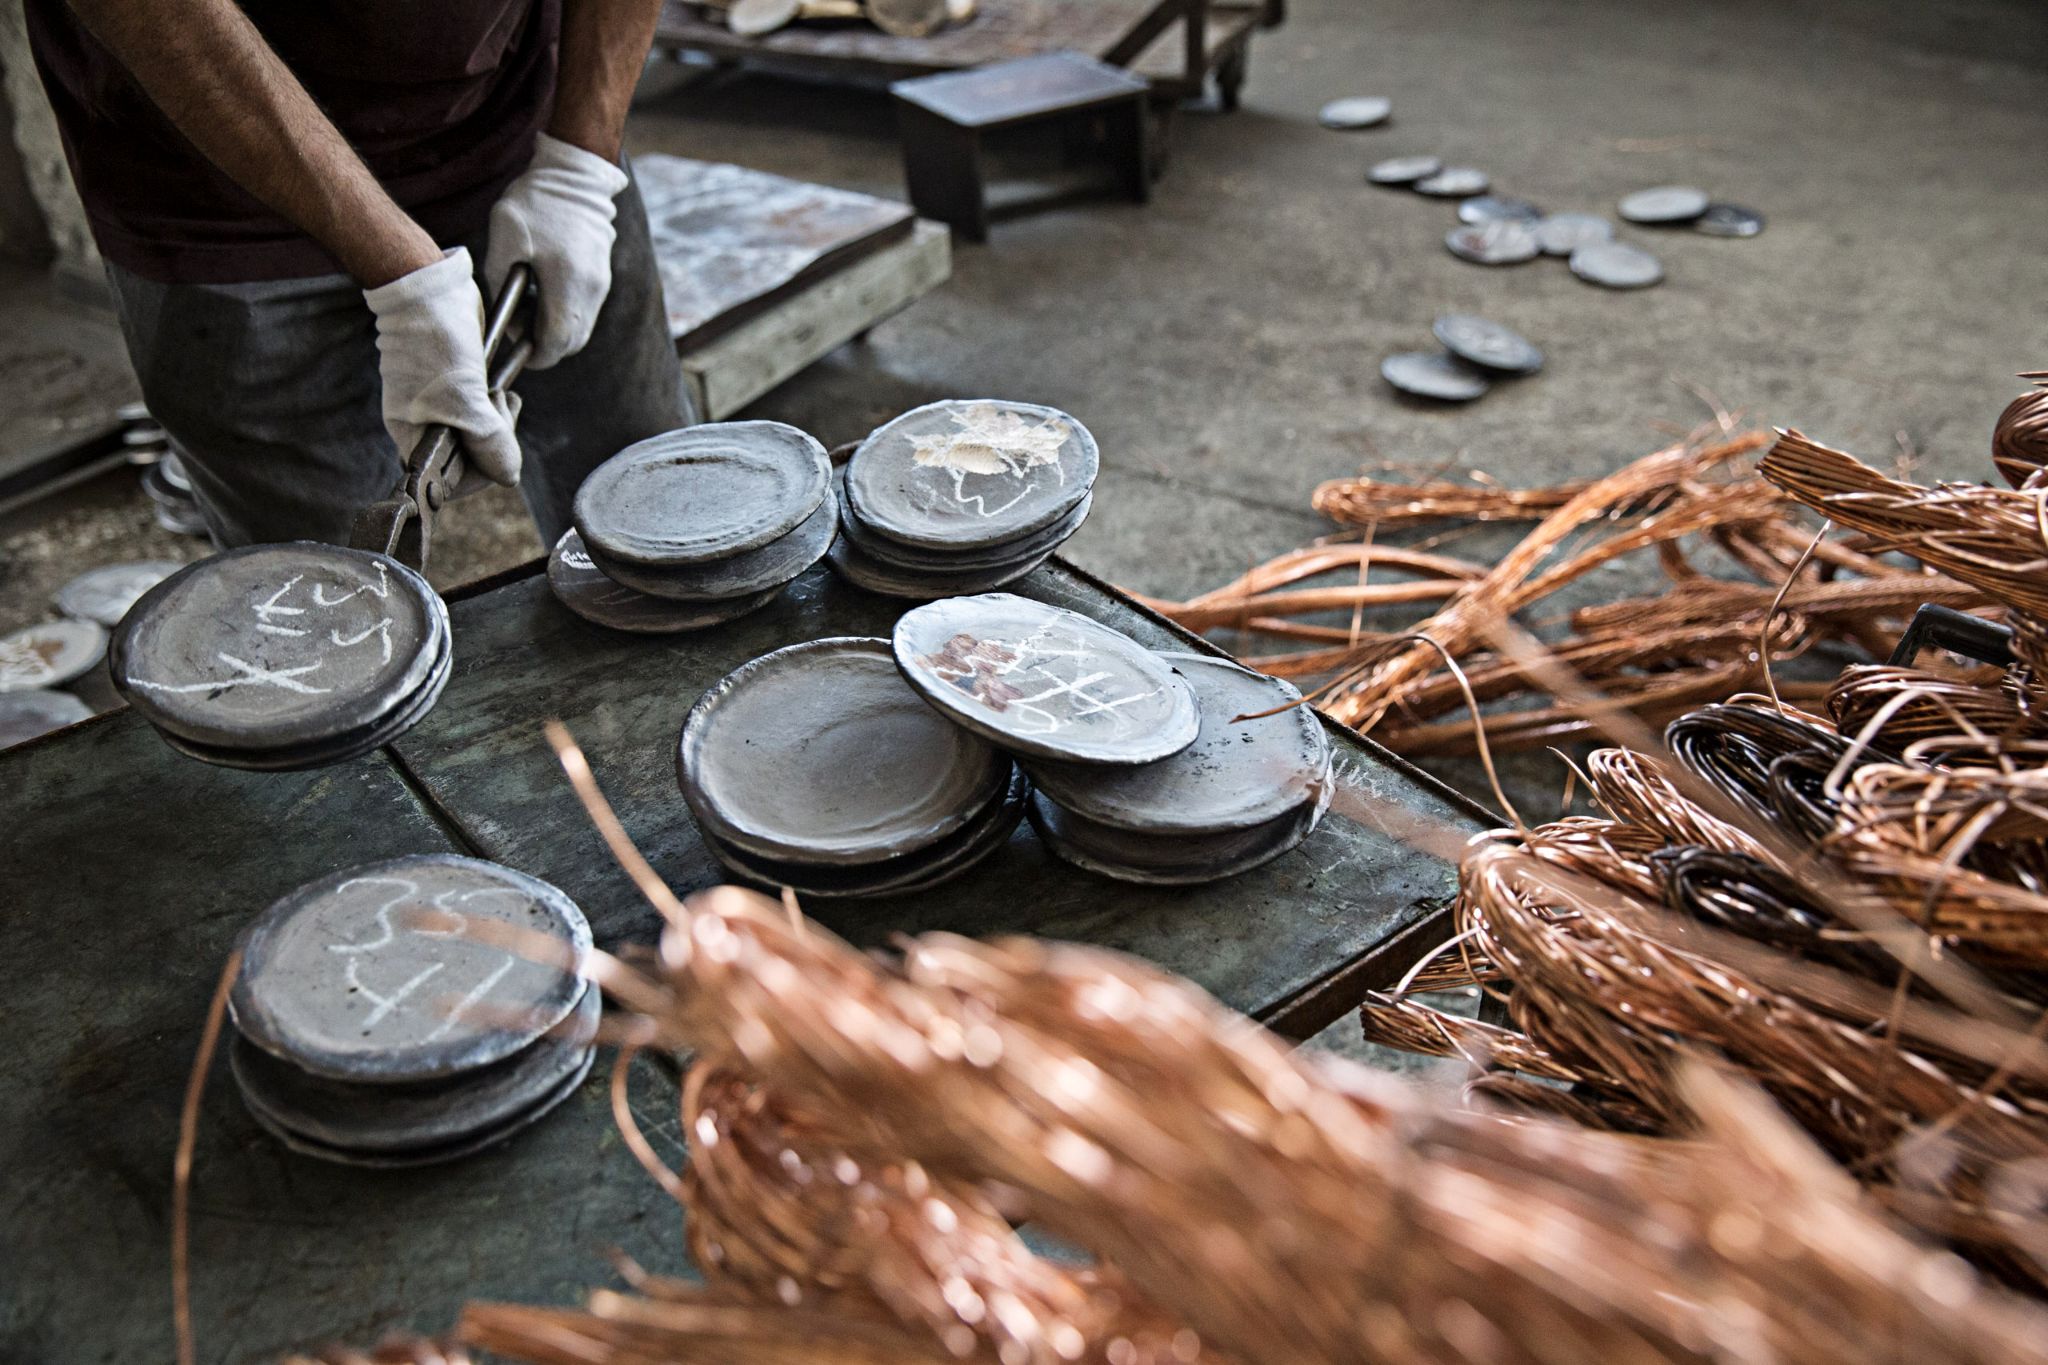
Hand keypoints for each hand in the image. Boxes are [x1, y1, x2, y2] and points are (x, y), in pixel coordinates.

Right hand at [362, 247, 521, 485]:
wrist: (432, 291)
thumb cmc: (436, 342)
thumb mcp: (464, 398)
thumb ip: (487, 442)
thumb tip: (508, 476)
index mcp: (414, 438)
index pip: (452, 484)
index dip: (483, 472)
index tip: (497, 445)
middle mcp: (426, 429)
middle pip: (473, 463)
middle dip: (497, 442)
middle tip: (499, 408)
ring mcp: (443, 409)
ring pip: (484, 439)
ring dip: (502, 423)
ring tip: (500, 395)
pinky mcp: (460, 391)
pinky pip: (485, 415)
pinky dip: (499, 407)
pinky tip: (504, 391)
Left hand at [484, 133, 629, 369]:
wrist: (575, 175)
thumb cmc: (536, 204)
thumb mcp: (503, 238)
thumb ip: (498, 281)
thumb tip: (505, 315)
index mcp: (566, 284)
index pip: (556, 342)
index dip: (535, 355)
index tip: (516, 350)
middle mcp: (590, 290)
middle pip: (571, 342)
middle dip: (545, 345)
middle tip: (519, 329)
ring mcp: (600, 284)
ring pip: (581, 328)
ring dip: (556, 328)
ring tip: (530, 306)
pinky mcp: (602, 275)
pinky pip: (585, 309)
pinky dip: (566, 312)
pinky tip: (546, 291)